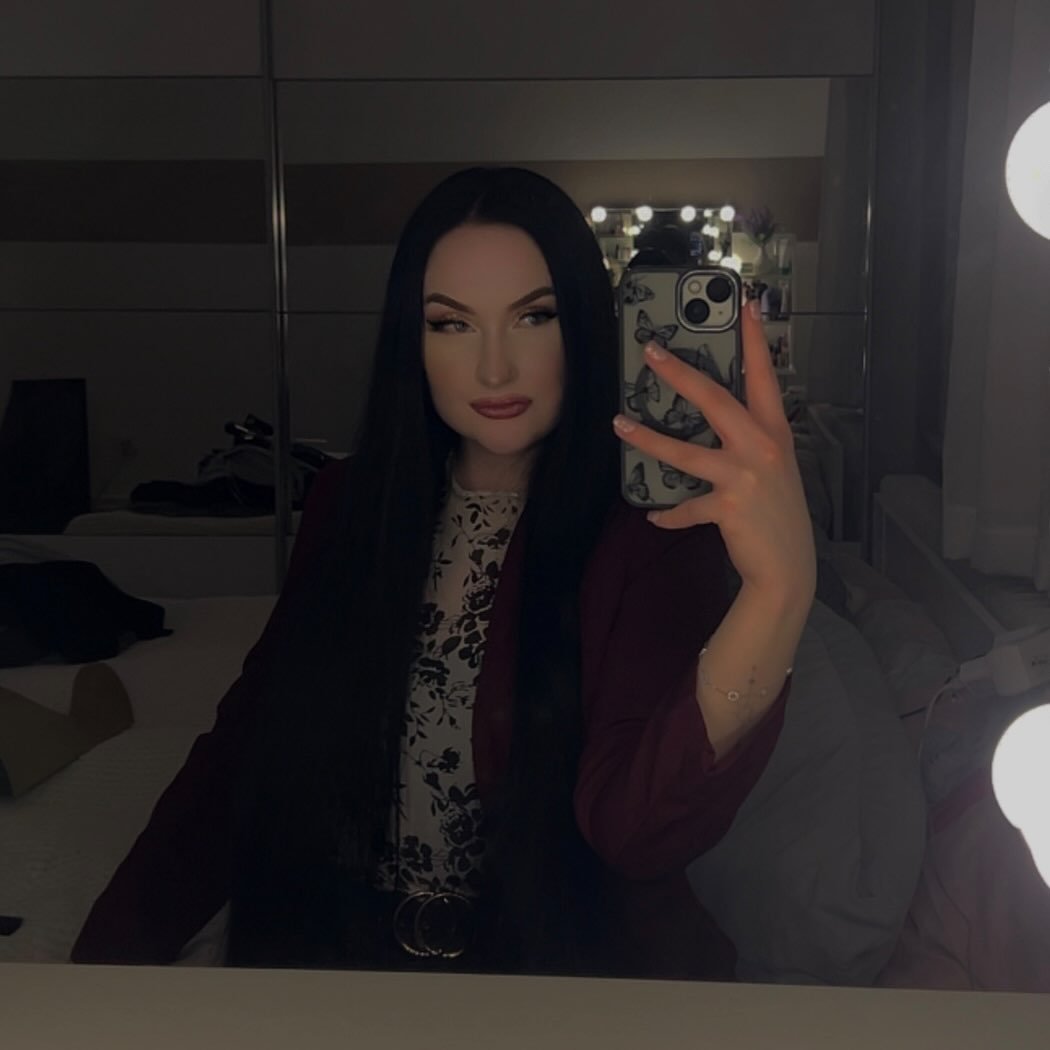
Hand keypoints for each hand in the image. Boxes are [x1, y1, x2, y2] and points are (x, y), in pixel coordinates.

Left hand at [612, 298, 815, 602]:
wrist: (789, 569)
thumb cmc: (778, 514)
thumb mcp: (774, 467)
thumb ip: (748, 439)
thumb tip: (712, 419)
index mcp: (775, 431)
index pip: (764, 375)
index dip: (754, 337)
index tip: (743, 303)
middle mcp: (762, 446)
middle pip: (715, 399)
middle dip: (680, 372)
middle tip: (651, 350)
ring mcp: (745, 476)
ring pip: (685, 451)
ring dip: (647, 437)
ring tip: (619, 423)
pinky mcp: (727, 505)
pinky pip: (685, 506)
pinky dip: (668, 512)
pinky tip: (654, 515)